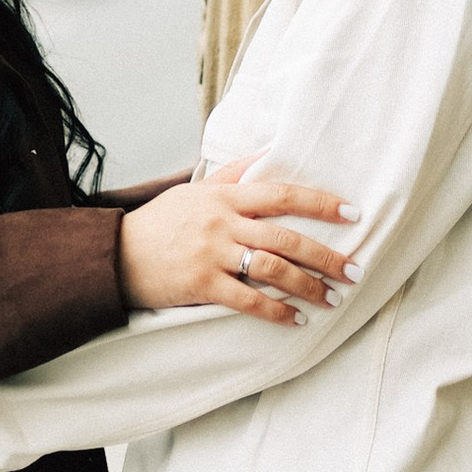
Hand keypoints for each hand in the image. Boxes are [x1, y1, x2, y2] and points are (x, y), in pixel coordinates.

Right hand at [119, 164, 362, 322]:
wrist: (115, 254)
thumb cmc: (160, 222)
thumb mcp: (195, 190)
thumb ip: (233, 173)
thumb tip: (269, 151)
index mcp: (224, 197)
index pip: (282, 194)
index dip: (321, 203)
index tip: (353, 213)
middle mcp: (222, 223)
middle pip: (286, 238)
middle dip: (327, 257)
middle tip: (355, 271)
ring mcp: (211, 254)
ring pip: (273, 270)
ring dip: (309, 286)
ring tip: (332, 299)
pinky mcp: (201, 284)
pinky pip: (248, 300)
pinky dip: (276, 312)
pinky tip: (296, 320)